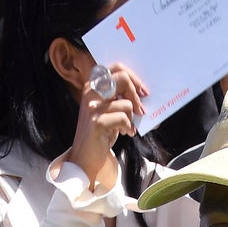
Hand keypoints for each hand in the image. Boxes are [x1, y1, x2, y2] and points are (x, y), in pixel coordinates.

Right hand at [67, 63, 147, 191]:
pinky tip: (125, 133)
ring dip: (131, 118)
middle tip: (140, 109)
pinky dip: (128, 127)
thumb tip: (141, 93)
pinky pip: (124, 118)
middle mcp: (90, 92)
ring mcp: (93, 107)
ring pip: (126, 103)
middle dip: (136, 94)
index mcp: (92, 86)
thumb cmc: (100, 133)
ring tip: (127, 127)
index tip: (142, 92)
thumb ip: (118, 97)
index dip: (133, 78)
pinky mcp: (98, 122)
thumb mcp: (107, 110)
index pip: (117, 68)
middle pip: (123, 78)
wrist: (84, 158)